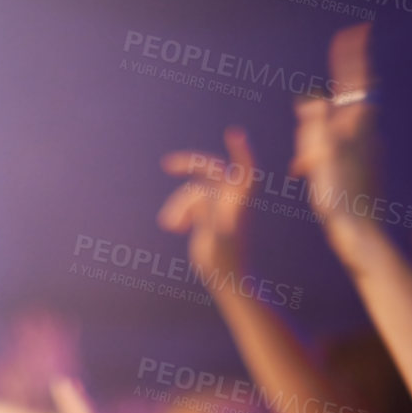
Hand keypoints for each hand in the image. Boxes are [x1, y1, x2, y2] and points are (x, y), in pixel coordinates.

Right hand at [158, 126, 259, 281]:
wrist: (228, 279)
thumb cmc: (226, 263)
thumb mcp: (216, 239)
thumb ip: (211, 215)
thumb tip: (204, 194)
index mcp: (239, 201)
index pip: (244, 169)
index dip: (241, 150)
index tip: (234, 133)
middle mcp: (231, 198)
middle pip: (211, 170)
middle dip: (189, 165)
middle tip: (167, 165)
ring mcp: (220, 205)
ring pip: (194, 191)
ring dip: (178, 206)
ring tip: (170, 226)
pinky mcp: (209, 214)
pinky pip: (190, 203)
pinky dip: (180, 213)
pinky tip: (173, 228)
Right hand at [291, 23, 382, 235]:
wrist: (360, 233)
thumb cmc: (339, 196)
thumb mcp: (322, 156)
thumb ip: (316, 124)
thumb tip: (313, 97)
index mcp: (358, 126)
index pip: (357, 79)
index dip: (354, 55)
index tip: (357, 30)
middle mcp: (367, 134)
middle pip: (348, 103)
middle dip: (332, 95)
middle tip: (330, 84)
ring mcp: (367, 150)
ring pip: (337, 130)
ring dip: (317, 136)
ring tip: (302, 161)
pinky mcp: (363, 166)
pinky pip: (336, 150)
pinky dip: (319, 153)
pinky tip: (305, 172)